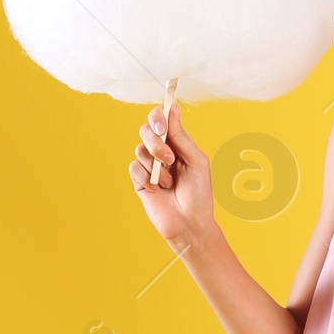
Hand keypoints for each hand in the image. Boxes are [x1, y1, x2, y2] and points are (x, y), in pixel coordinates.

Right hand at [129, 102, 213, 245]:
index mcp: (177, 143)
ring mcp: (149, 166)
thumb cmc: (199, 195)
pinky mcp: (139, 180)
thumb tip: (173, 110)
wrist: (190, 224)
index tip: (161, 124)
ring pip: (139, 149)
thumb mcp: (196, 162)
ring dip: (155, 166)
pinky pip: (134, 168)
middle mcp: (161, 152)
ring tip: (169, 182)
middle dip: (156, 143)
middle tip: (170, 159)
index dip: (157, 116)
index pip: (161, 120)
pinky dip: (146, 178)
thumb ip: (181, 137)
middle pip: (145, 130)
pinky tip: (158, 190)